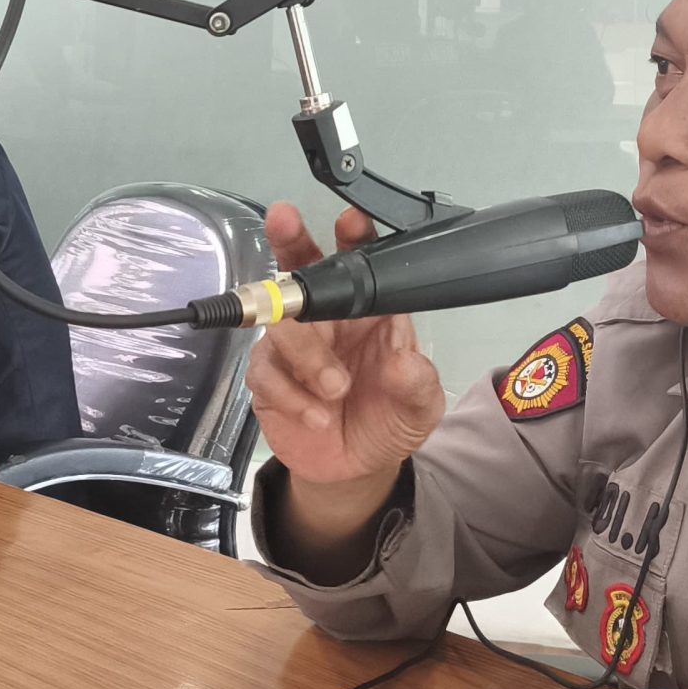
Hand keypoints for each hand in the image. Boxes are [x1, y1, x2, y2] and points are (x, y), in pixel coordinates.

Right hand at [248, 204, 445, 485]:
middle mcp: (328, 319)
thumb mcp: (420, 405)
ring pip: (282, 327)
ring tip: (336, 389)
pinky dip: (293, 396)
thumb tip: (402, 357)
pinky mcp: (268, 378)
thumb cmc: (390, 419)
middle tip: (284, 220)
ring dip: (310, 357)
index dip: (354, 239)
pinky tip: (317, 416)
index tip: (351, 222)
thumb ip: (416, 381)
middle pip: (301, 270)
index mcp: (368, 312)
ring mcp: (293, 346)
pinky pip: (268, 374)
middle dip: (291, 241)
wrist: (357, 468)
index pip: (360, 265)